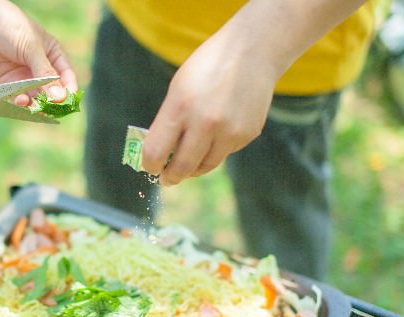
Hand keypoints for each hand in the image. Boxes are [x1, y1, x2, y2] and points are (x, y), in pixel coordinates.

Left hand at [0, 0, 76, 105]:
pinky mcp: (7, 83)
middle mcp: (39, 68)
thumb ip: (44, 73)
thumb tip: (60, 97)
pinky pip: (16, 98)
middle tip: (50, 110)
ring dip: (35, 104)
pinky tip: (19, 101)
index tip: (67, 103)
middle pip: (51, 91)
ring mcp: (23, 77)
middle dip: (51, 101)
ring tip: (32, 106)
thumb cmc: (10, 26)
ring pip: (34, 97)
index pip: (66, 77)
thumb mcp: (31, 48)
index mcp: (52, 55)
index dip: (68, 91)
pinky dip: (19, 102)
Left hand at [142, 33, 274, 185]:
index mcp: (180, 107)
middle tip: (167, 179)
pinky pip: (225, 153)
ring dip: (193, 169)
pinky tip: (217, 133)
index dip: (150, 165)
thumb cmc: (207, 67)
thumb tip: (159, 154)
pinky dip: (216, 150)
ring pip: (205, 166)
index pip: (155, 152)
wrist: (253, 50)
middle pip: (181, 168)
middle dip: (171, 177)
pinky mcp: (247, 134)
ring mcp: (229, 131)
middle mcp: (205, 122)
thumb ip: (168, 121)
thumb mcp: (178, 88)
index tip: (151, 167)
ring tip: (188, 164)